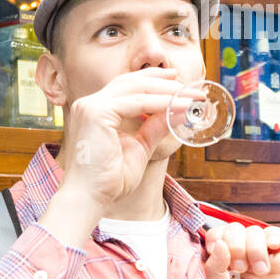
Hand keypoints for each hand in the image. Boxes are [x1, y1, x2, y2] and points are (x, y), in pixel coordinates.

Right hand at [57, 67, 191, 212]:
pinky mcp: (96, 113)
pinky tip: (180, 105)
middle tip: (189, 85)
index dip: (152, 81)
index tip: (176, 82)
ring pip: (135, 88)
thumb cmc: (108, 180)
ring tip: (190, 95)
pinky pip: (136, 102)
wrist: (89, 198)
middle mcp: (89, 104)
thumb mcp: (139, 148)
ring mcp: (90, 106)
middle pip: (130, 81)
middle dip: (162, 80)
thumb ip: (154, 128)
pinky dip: (161, 103)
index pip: (125, 86)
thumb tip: (178, 112)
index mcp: (95, 111)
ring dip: (166, 90)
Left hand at [203, 222, 279, 278]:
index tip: (218, 254)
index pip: (215, 238)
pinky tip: (273, 251)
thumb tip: (218, 243)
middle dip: (235, 244)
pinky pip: (274, 233)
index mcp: (223, 266)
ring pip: (253, 231)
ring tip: (260, 271)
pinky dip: (271, 237)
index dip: (215, 239)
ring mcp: (263, 255)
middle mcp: (242, 258)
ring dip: (253, 247)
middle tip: (241, 268)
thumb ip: (214, 269)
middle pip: (232, 230)